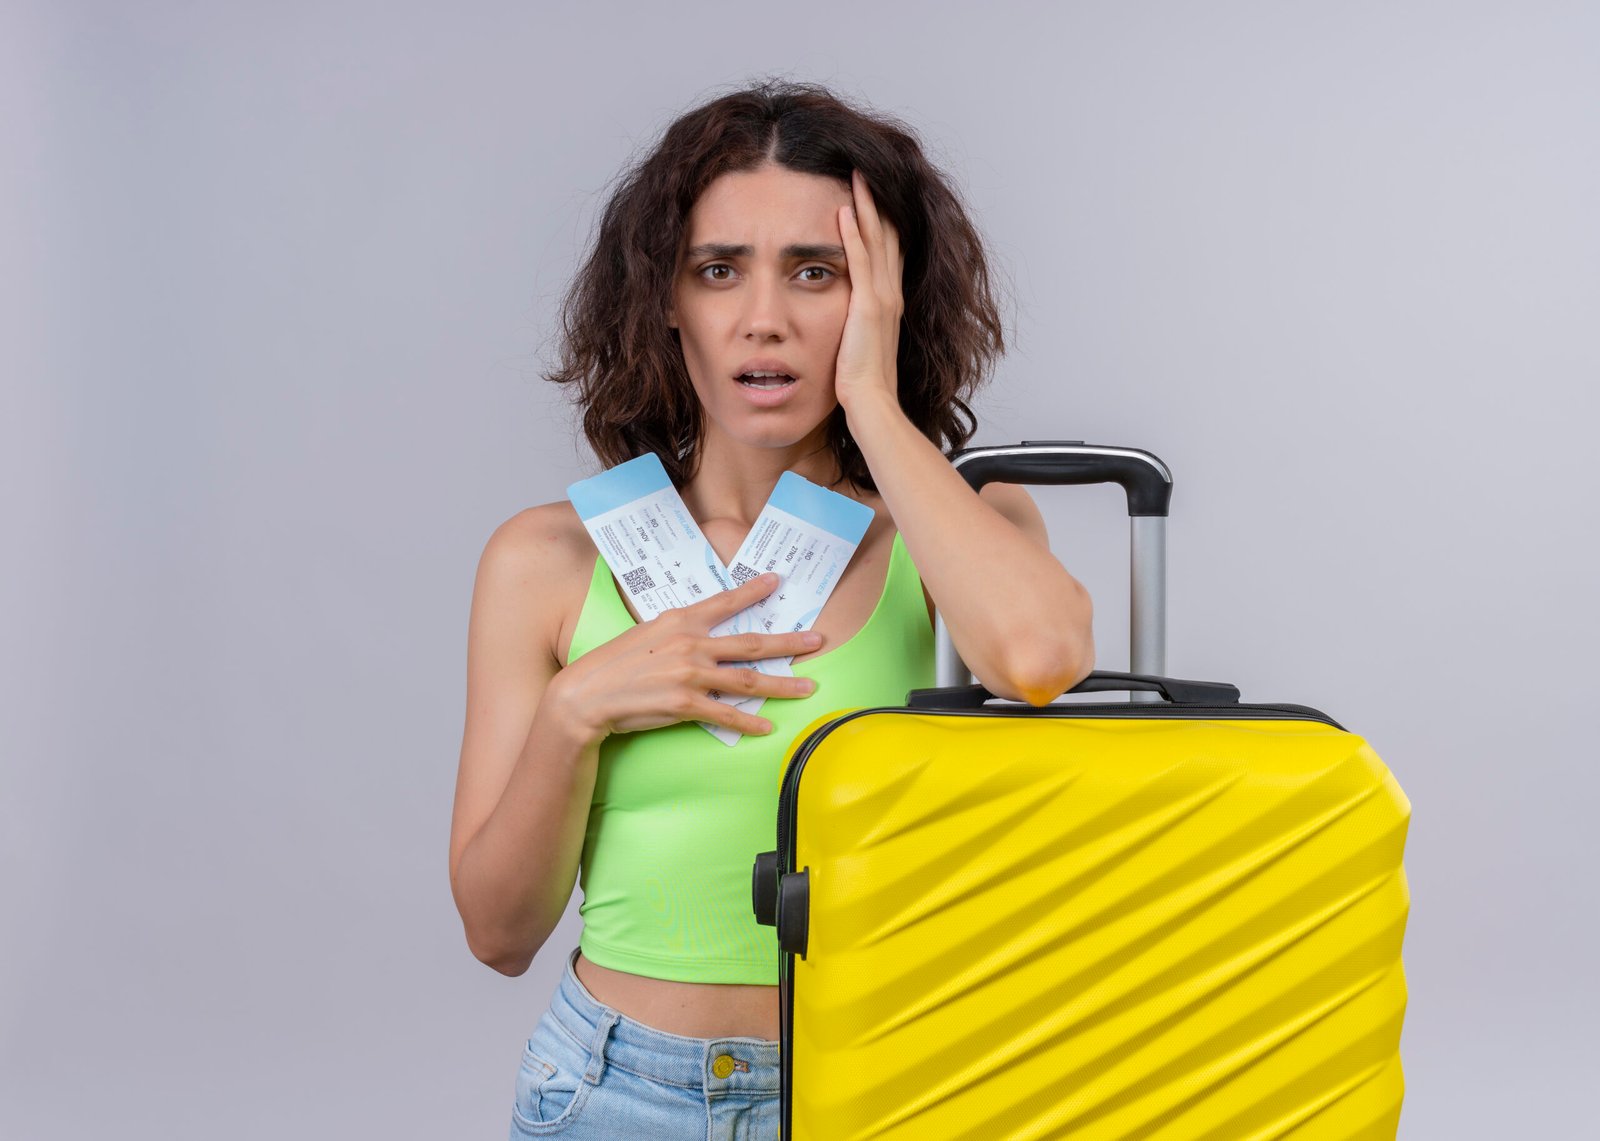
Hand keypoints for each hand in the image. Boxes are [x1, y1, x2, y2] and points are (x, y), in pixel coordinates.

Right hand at [545, 572, 822, 744]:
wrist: (587, 694)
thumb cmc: (615, 663)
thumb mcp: (647, 632)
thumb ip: (679, 631)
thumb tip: (705, 634)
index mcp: (680, 620)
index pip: (725, 602)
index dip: (754, 591)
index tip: (777, 581)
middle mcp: (691, 644)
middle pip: (751, 643)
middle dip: (789, 642)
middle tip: (817, 640)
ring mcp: (690, 674)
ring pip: (748, 680)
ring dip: (782, 684)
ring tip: (808, 687)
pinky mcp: (685, 704)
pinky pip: (727, 713)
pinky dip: (750, 721)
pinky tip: (769, 725)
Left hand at [833, 170, 904, 414]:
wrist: (873, 404)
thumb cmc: (865, 385)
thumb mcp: (861, 346)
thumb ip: (858, 326)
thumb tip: (847, 321)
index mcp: (891, 302)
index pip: (889, 251)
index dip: (883, 221)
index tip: (873, 196)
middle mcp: (892, 294)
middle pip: (887, 236)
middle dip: (877, 203)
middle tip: (866, 172)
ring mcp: (882, 299)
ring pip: (876, 240)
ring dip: (866, 206)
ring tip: (856, 177)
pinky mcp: (868, 306)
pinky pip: (859, 261)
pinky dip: (853, 234)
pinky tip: (844, 211)